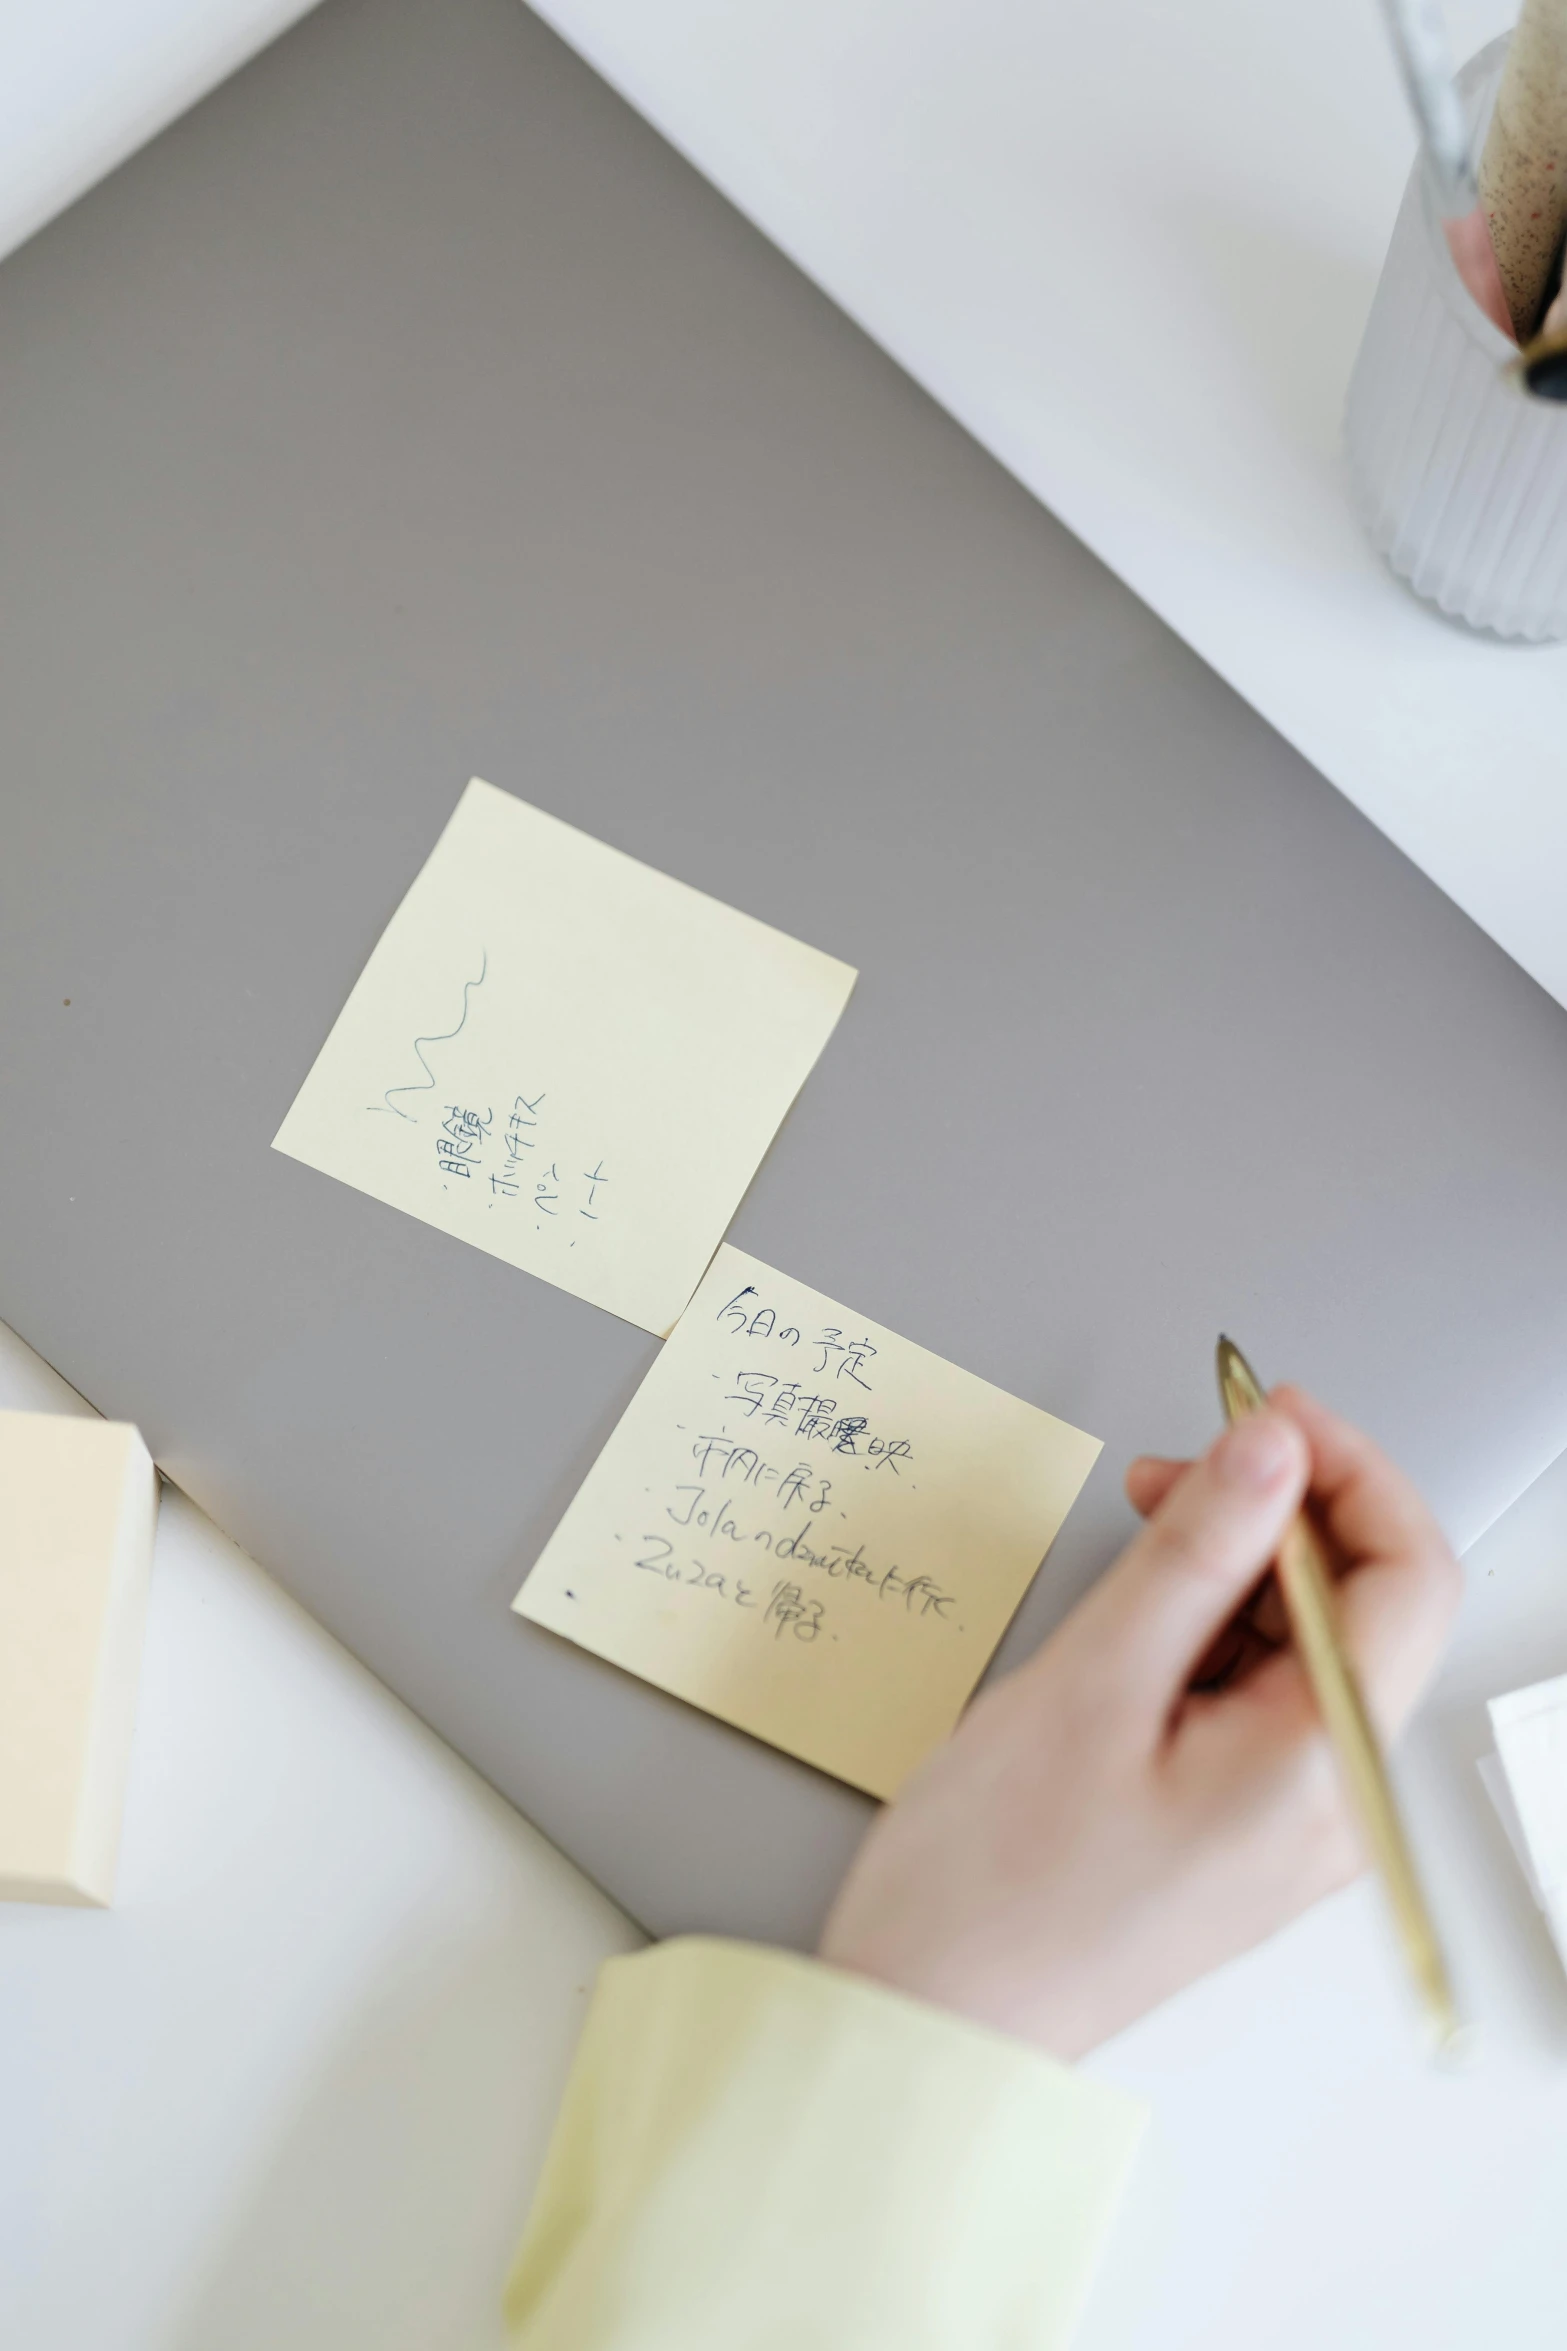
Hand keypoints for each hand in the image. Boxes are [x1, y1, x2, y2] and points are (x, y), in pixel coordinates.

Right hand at [818, 1388, 1459, 2058]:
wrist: (929, 2018)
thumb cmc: (992, 1885)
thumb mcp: (1092, 1680)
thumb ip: (1196, 1552)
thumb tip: (1270, 1448)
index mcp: (1319, 1769)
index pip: (1406, 1575)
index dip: (1347, 1469)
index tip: (1267, 1413)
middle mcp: (1330, 1801)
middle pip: (1363, 1604)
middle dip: (1282, 1510)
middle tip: (1178, 1465)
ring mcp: (1288, 1816)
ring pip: (1304, 1638)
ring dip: (1238, 1562)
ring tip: (1143, 1531)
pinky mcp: (1237, 1819)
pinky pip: (1258, 1689)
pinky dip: (1209, 1624)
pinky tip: (1141, 1604)